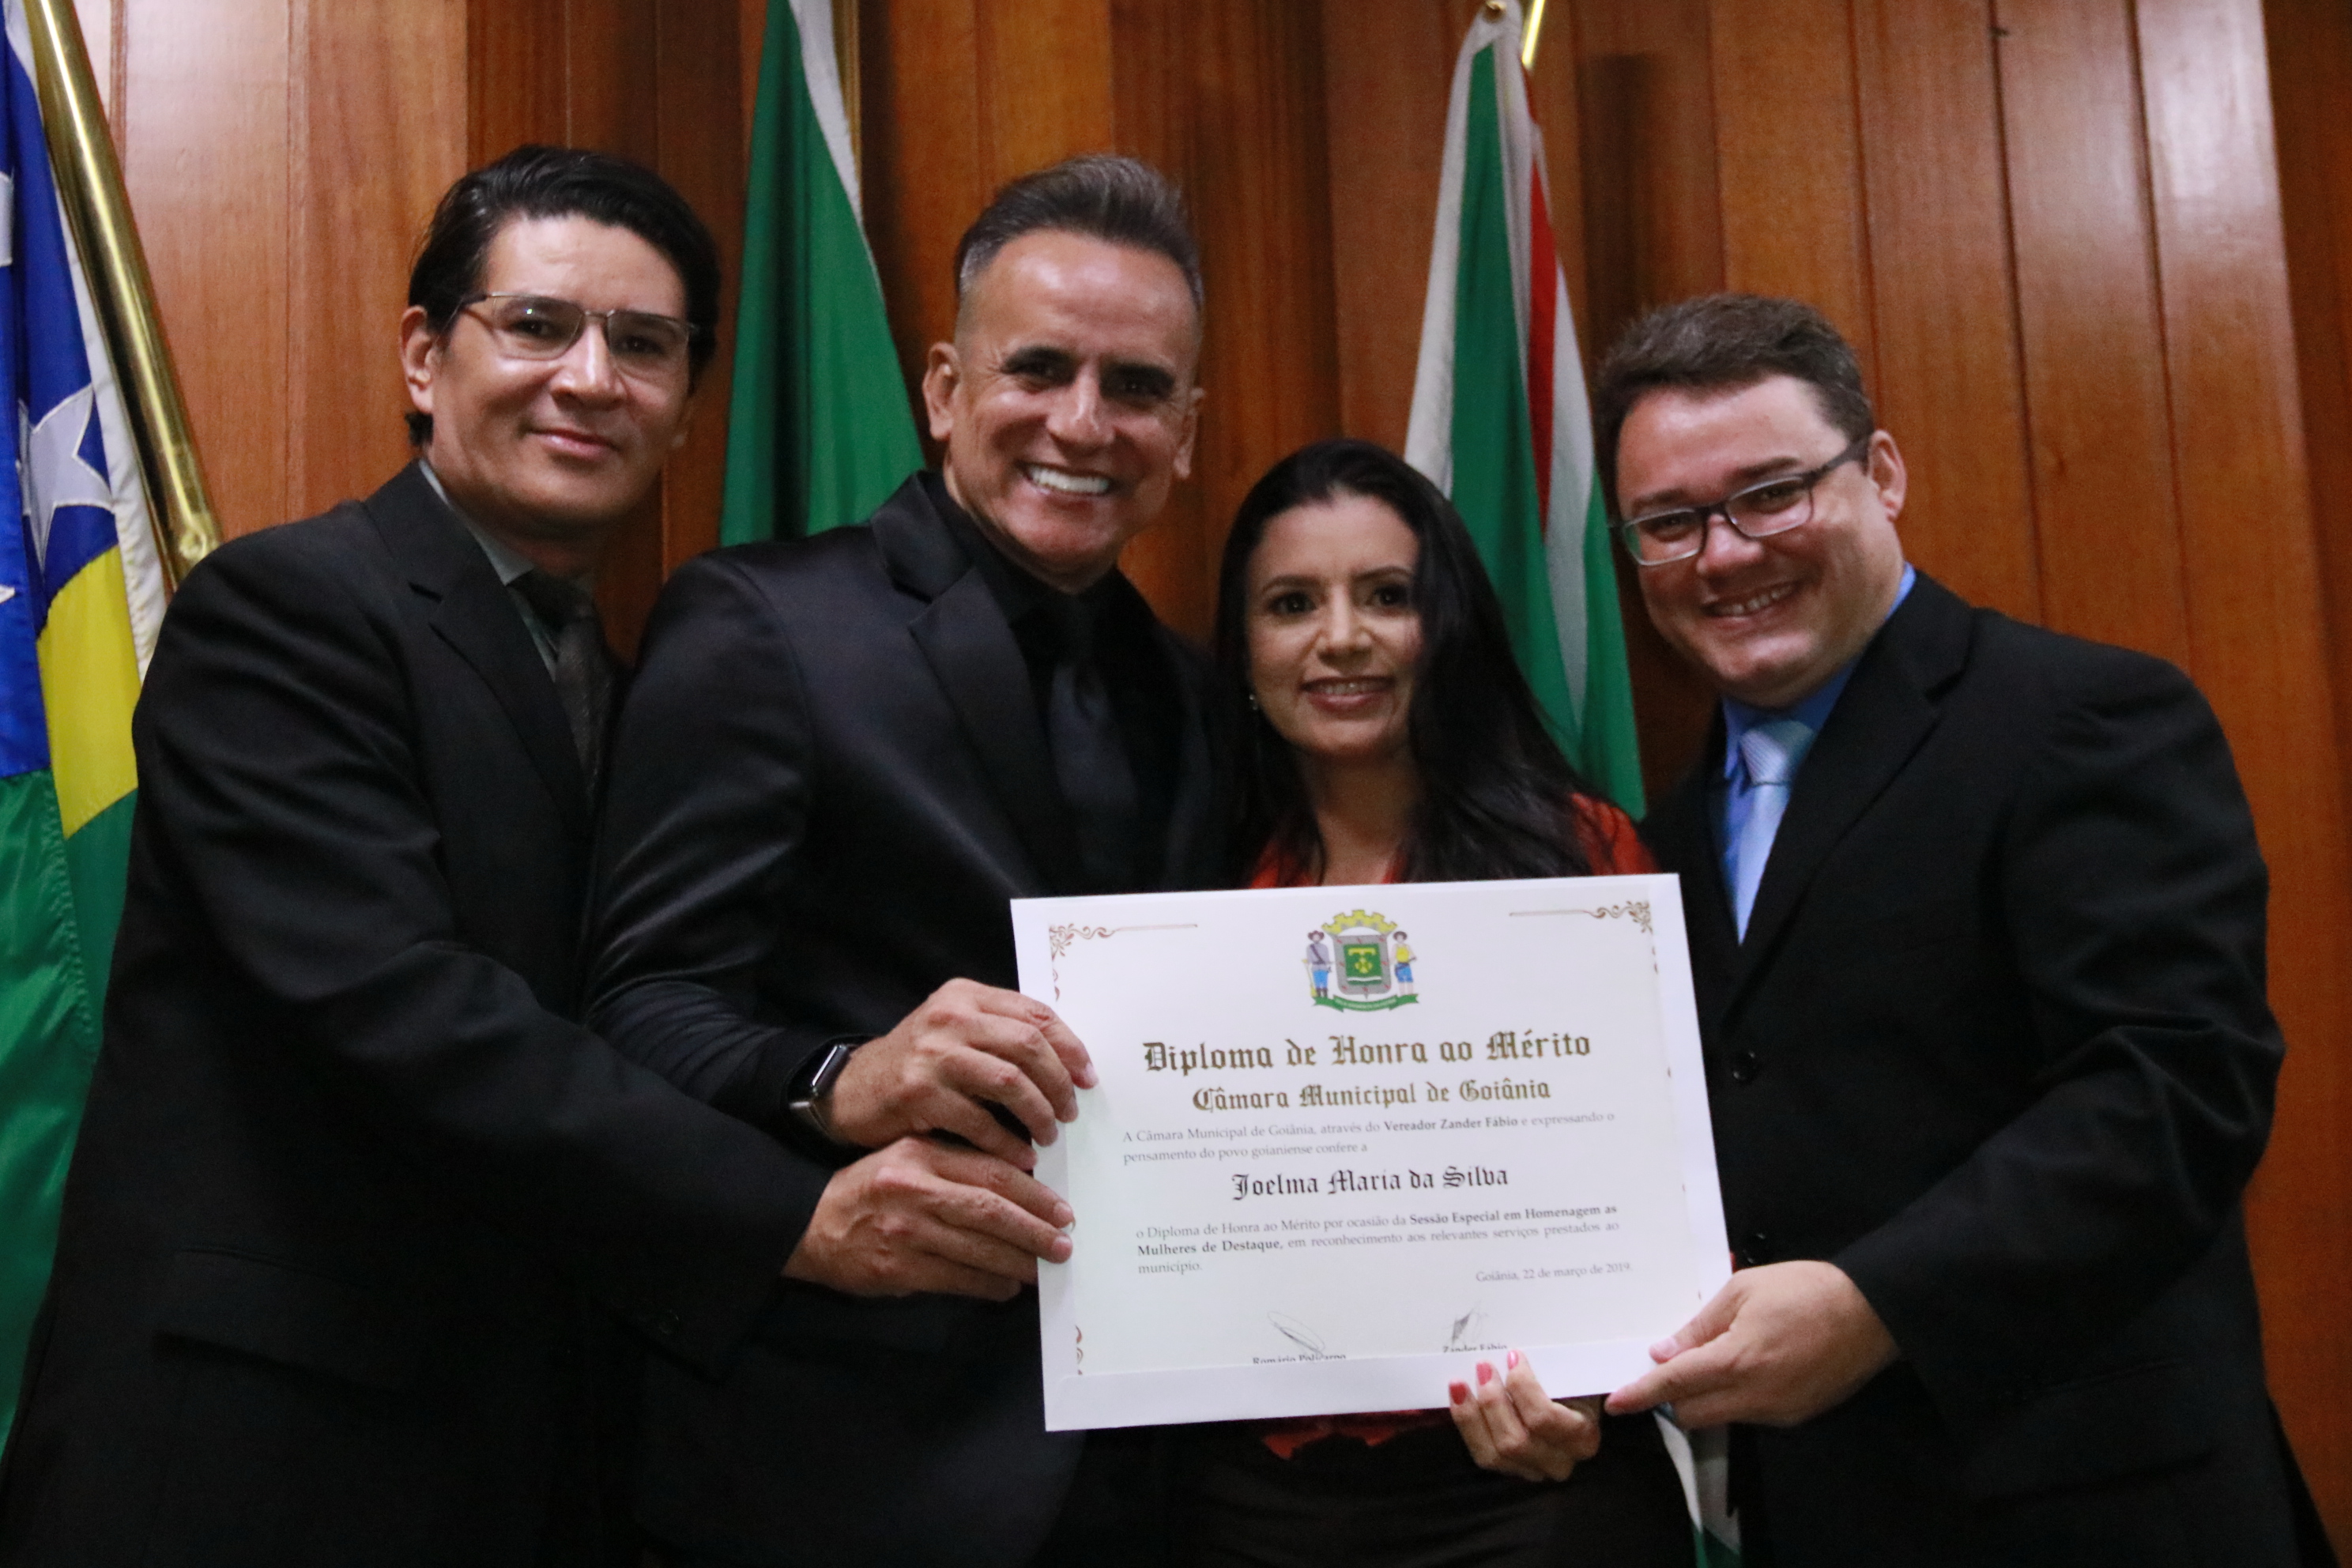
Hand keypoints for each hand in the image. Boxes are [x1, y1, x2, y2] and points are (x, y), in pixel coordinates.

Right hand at [781, 1136, 1074, 1300]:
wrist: (809, 1224)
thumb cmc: (869, 1189)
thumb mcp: (907, 1158)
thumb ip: (956, 1164)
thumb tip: (1020, 1183)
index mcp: (920, 1155)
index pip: (991, 1172)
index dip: (1034, 1192)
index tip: (1062, 1209)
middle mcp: (913, 1189)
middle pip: (991, 1209)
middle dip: (1035, 1229)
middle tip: (1064, 1243)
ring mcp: (904, 1231)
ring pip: (978, 1247)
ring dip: (1018, 1261)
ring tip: (1044, 1268)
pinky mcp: (896, 1268)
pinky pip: (956, 1279)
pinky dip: (987, 1284)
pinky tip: (1007, 1287)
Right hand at [827, 980, 1096, 1165]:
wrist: (852, 1092)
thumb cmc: (918, 1067)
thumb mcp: (956, 1034)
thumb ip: (1002, 1036)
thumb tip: (1071, 1065)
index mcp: (966, 997)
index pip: (1035, 1014)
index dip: (1069, 1047)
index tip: (1087, 1078)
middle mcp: (950, 1016)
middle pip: (1028, 1045)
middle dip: (1058, 1083)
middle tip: (1070, 1113)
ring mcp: (932, 1053)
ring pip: (1009, 1081)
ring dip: (1038, 1114)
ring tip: (1049, 1137)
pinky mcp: (918, 1092)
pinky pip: (978, 1120)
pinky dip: (1005, 1142)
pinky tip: (1018, 1156)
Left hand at [1448, 1349, 1602, 1481]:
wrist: (1566, 1400)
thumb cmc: (1570, 1383)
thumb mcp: (1574, 1373)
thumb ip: (1563, 1367)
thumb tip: (1527, 1361)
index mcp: (1582, 1437)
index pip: (1546, 1419)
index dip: (1523, 1388)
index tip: (1513, 1357)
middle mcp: (1560, 1462)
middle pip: (1517, 1442)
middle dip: (1493, 1402)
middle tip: (1483, 1367)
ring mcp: (1533, 1471)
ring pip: (1494, 1455)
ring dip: (1472, 1415)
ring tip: (1461, 1383)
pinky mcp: (1510, 1470)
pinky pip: (1483, 1455)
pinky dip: (1467, 1426)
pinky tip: (1458, 1398)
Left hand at [1605, 1260, 1897, 1427]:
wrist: (1872, 1311)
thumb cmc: (1805, 1290)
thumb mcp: (1742, 1291)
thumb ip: (1700, 1326)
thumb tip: (1665, 1353)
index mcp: (1736, 1360)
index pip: (1674, 1386)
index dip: (1641, 1394)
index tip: (1617, 1402)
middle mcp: (1755, 1396)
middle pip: (1693, 1414)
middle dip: (1673, 1397)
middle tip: (1670, 1367)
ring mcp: (1779, 1411)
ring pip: (1722, 1416)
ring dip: (1706, 1396)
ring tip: (1714, 1357)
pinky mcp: (1798, 1415)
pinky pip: (1751, 1414)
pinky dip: (1736, 1396)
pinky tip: (1746, 1365)